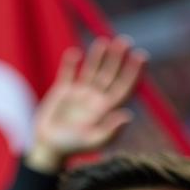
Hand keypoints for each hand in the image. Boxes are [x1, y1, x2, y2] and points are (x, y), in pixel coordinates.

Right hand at [27, 37, 146, 173]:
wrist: (48, 148)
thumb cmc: (71, 148)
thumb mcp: (92, 141)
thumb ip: (110, 131)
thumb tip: (128, 116)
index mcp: (106, 109)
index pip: (123, 86)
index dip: (133, 71)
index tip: (141, 56)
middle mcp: (95, 98)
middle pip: (110, 74)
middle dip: (118, 58)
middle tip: (124, 42)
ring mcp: (79, 93)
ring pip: (92, 69)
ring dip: (99, 56)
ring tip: (104, 42)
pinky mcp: (62, 91)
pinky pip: (68, 72)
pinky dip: (70, 62)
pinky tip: (75, 54)